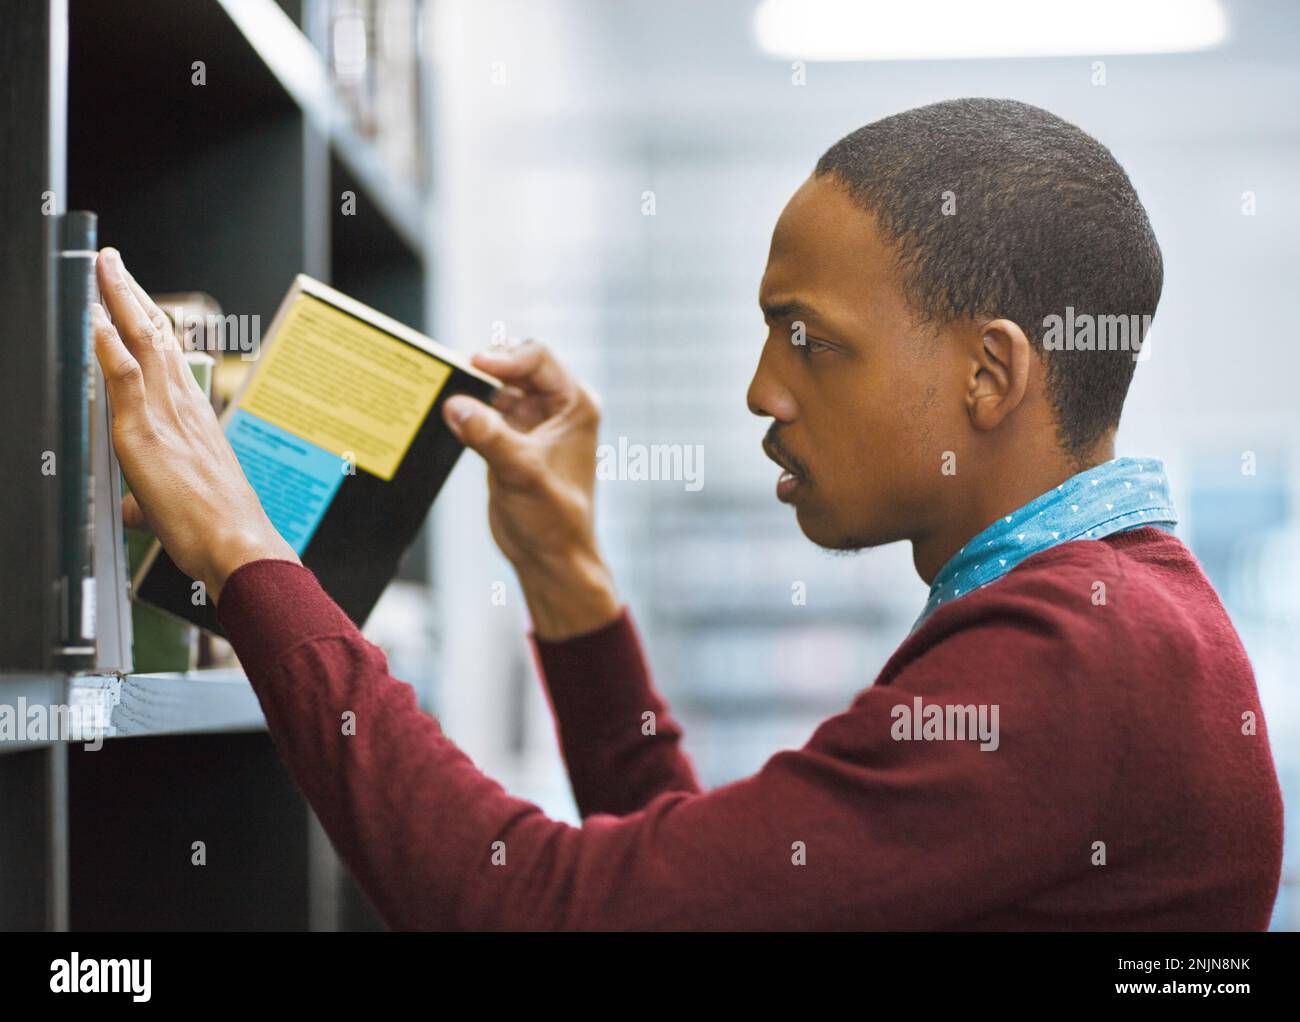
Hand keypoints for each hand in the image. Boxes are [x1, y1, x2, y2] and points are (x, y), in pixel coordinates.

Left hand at [91, 248, 298, 601]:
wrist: (237, 543)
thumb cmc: (218, 532)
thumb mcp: (176, 510)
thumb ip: (147, 502)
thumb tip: (134, 509)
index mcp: (195, 420)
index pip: (169, 361)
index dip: (151, 327)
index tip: (139, 301)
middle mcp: (184, 407)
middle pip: (156, 338)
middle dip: (133, 297)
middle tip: (116, 264)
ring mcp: (166, 414)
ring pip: (140, 341)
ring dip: (120, 300)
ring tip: (105, 267)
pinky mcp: (144, 430)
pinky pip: (122, 372)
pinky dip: (106, 340)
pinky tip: (93, 314)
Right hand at [442, 340, 620, 639]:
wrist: (549, 558)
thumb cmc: (553, 520)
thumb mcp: (522, 473)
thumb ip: (489, 436)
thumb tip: (454, 405)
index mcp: (575, 404)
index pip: (538, 358)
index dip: (504, 357)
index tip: (473, 366)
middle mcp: (557, 408)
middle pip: (516, 365)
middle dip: (487, 368)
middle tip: (457, 377)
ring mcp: (533, 422)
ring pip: (498, 386)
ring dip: (474, 388)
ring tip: (448, 394)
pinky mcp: (511, 439)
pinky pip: (486, 411)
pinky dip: (468, 410)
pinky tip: (448, 415)